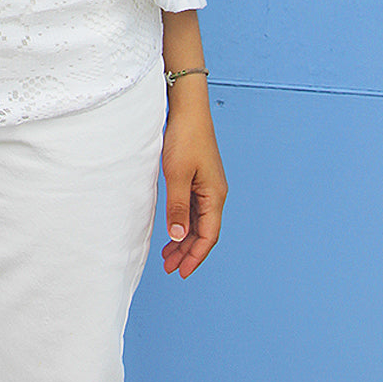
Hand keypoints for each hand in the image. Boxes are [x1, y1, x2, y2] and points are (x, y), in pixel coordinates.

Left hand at [160, 85, 226, 278]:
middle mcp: (215, 194)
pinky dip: (183, 222)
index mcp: (215, 196)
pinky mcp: (198, 177)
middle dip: (188, 252)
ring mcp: (207, 185)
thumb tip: (179, 236)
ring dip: (184, 239)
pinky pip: (193, 208)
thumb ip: (178, 206)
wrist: (188, 109)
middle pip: (204, 232)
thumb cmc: (184, 138)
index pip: (208, 236)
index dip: (195, 256)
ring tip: (167, 255)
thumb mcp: (177, 175)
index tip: (181, 273)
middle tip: (170, 268)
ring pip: (198, 221)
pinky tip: (172, 228)